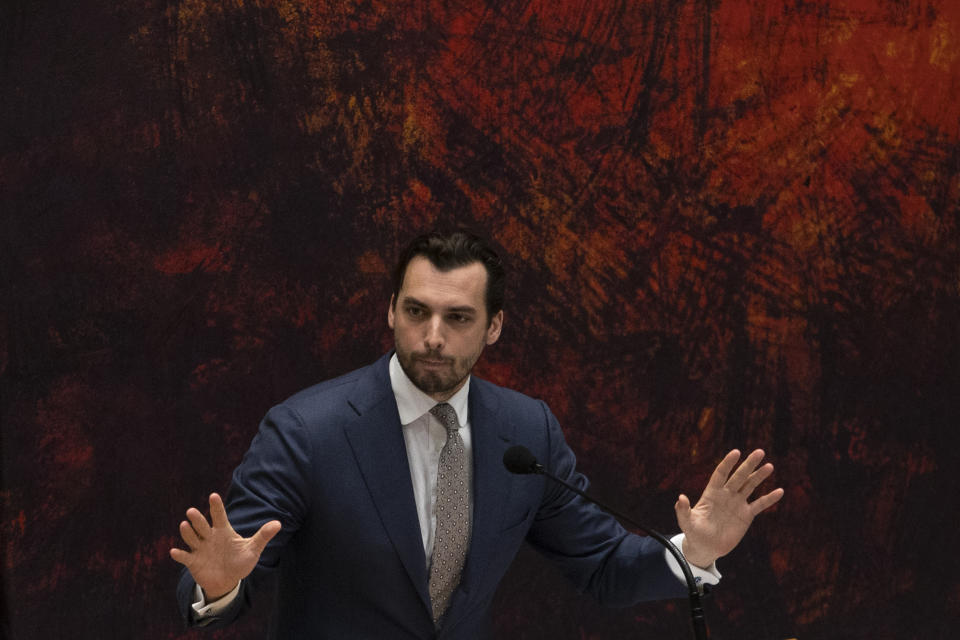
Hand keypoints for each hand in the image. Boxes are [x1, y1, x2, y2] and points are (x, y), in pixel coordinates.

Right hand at [169, 493, 280, 600]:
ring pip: (192, 538)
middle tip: (191, 511)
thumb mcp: (253, 549)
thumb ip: (263, 536)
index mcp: (223, 531)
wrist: (228, 581)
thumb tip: (279, 523)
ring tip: (184, 525)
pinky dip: (179, 555)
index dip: (216, 506)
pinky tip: (174, 552)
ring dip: (187, 533)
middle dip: (197, 519)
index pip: (219, 516)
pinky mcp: (193, 562)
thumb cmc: (240, 561)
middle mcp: (209, 537)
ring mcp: (200, 549)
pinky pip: (185, 557)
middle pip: (202, 525)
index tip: (213, 496)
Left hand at [674, 449, 783, 568]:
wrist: (706, 548)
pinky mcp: (746, 515)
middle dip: (748, 465)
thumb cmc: (694, 533)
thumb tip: (680, 498)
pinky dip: (769, 499)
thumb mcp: (686, 522)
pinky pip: (759, 504)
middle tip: (759, 452)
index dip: (728, 463)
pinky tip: (779, 491)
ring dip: (759, 476)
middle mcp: (726, 495)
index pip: (721, 474)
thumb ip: (683, 510)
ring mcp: (737, 504)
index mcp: (711, 493)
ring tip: (769, 466)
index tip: (736, 452)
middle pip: (739, 476)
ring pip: (750, 486)